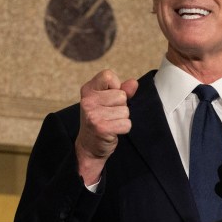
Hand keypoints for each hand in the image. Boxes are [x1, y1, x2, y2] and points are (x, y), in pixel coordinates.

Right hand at [74, 70, 137, 184]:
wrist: (89, 146)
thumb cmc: (100, 120)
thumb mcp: (107, 102)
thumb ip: (121, 90)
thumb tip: (134, 83)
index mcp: (88, 90)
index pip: (108, 75)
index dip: (116, 87)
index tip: (109, 98)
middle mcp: (88, 101)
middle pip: (122, 95)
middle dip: (121, 106)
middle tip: (109, 115)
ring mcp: (93, 114)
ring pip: (125, 110)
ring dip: (122, 118)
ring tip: (110, 123)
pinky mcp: (101, 128)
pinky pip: (126, 123)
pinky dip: (123, 128)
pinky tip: (113, 131)